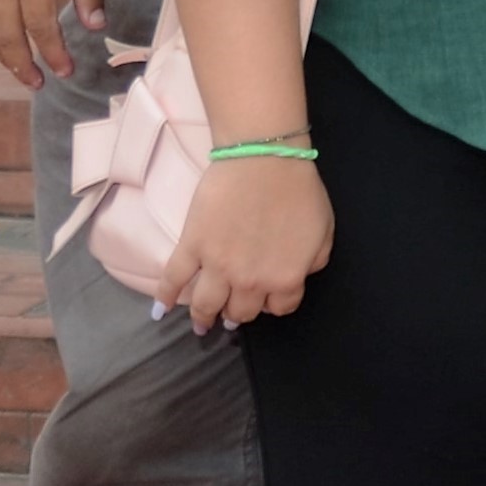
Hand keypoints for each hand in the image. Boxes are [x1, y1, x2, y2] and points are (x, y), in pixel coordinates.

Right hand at [162, 155, 332, 333]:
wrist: (265, 161)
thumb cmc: (300, 192)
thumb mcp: (325, 232)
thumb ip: (313, 262)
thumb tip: (298, 277)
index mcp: (285, 278)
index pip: (279, 308)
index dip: (275, 304)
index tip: (269, 297)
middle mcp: (250, 281)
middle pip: (241, 311)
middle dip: (240, 312)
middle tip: (234, 310)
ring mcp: (217, 266)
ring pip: (206, 305)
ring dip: (204, 317)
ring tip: (202, 325)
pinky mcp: (191, 246)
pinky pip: (173, 278)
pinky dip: (164, 296)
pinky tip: (161, 310)